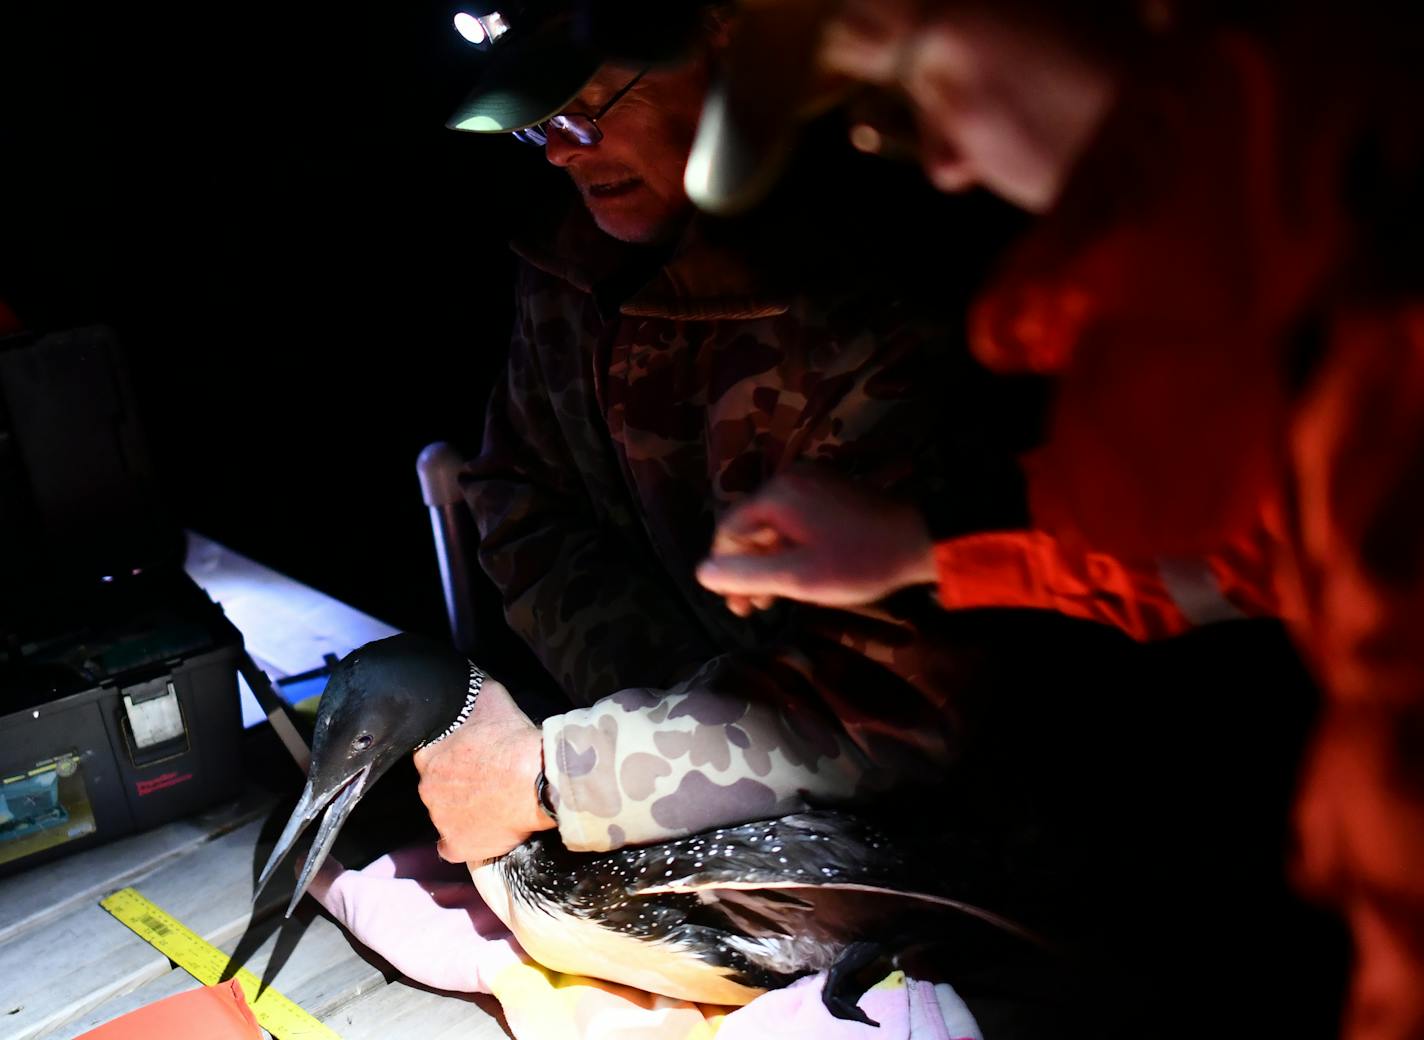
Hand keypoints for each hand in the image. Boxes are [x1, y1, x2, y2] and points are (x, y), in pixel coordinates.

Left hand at [412, 677, 554, 863]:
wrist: (536, 779)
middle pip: (437, 786)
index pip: (429, 756)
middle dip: (456, 784)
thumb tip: (469, 683)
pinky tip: (480, 833)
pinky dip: (463, 842)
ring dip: (462, 810)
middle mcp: (427, 788)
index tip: (468, 758)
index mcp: (429, 755)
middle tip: (484, 779)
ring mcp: (440, 819)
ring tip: (491, 803)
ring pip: (445, 814)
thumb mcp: (491, 699)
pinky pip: (452, 848)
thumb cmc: (514, 739)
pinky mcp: (458, 845)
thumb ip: (472, 695)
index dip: (451, 756)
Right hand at [696, 469, 936, 611]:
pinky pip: (794, 520)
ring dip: (768, 562)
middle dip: (748, 569)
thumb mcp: (798, 577)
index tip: (737, 604)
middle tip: (753, 609)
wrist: (920, 540)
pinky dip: (789, 548)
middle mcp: (789, 480)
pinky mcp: (830, 492)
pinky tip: (797, 574)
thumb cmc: (857, 561)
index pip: (729, 530)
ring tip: (774, 598)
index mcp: (776, 495)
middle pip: (750, 527)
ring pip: (773, 526)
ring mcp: (812, 483)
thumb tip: (701, 574)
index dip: (726, 569)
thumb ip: (747, 575)